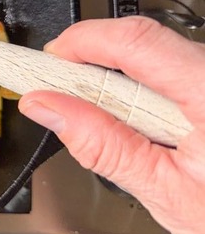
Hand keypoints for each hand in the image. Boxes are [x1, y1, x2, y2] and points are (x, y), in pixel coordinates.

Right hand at [18, 17, 204, 233]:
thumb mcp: (166, 192)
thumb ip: (102, 145)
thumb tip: (50, 107)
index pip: (136, 41)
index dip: (84, 40)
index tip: (52, 58)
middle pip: (148, 43)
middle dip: (97, 61)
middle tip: (64, 90)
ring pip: (165, 57)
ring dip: (124, 80)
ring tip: (106, 117)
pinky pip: (183, 72)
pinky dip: (151, 90)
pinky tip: (144, 121)